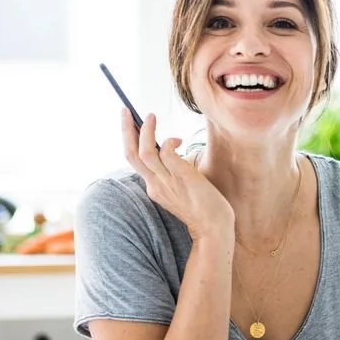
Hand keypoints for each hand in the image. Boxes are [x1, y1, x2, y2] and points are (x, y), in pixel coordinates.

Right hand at [121, 110, 233, 241]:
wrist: (214, 228)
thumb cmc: (203, 207)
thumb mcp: (180, 187)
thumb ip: (172, 171)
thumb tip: (170, 147)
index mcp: (154, 187)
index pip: (134, 161)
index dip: (130, 140)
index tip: (130, 123)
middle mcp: (155, 184)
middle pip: (131, 154)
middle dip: (125, 130)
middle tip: (125, 111)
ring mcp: (167, 182)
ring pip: (145, 152)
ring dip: (146, 131)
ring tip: (151, 116)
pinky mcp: (182, 177)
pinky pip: (166, 154)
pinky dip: (168, 142)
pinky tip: (178, 140)